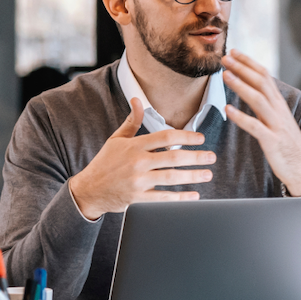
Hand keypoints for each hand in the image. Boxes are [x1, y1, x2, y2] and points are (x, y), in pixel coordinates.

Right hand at [67, 97, 215, 219]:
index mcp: (134, 146)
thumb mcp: (116, 139)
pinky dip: (181, 198)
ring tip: (207, 174)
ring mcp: (138, 182)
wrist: (89, 190)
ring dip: (193, 176)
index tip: (200, 138)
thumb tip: (137, 100)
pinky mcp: (138, 199)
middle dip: (196, 157)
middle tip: (211, 157)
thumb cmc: (105, 163)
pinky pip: (164, 198)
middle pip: (174, 157)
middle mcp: (137, 162)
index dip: (186, 136)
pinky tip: (194, 196)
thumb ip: (131, 121)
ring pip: (172, 178)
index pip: (166, 137)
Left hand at [220, 49, 300, 195]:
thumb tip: (251, 90)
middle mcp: (279, 111)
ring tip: (225, 75)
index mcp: (279, 104)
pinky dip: (241, 117)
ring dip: (241, 86)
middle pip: (261, 83)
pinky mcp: (272, 141)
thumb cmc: (287, 145)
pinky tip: (228, 110)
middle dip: (243, 68)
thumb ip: (266, 105)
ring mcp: (276, 125)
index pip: (265, 76)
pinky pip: (255, 127)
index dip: (249, 63)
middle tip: (226, 57)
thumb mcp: (277, 120)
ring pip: (258, 100)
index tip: (234, 52)